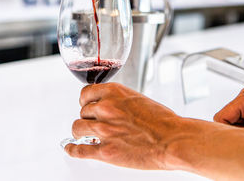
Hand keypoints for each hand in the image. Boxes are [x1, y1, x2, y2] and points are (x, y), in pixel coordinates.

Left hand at [64, 83, 184, 169]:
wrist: (173, 139)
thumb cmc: (162, 121)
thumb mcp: (137, 99)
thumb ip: (119, 100)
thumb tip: (107, 106)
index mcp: (114, 92)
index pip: (85, 93)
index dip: (86, 101)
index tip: (88, 105)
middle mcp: (105, 108)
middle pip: (82, 111)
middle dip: (88, 118)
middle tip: (95, 123)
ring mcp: (103, 130)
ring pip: (77, 128)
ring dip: (81, 132)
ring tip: (86, 135)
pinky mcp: (105, 150)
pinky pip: (79, 150)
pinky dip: (72, 149)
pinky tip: (70, 148)